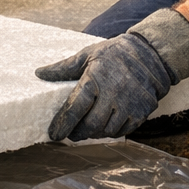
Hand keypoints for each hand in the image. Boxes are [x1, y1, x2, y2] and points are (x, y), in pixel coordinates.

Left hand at [36, 8, 188, 140]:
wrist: (149, 56)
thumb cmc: (113, 54)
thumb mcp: (86, 55)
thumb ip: (63, 68)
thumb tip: (39, 73)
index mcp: (96, 78)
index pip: (76, 106)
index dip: (63, 122)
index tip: (53, 134)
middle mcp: (113, 94)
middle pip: (91, 124)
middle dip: (77, 133)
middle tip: (68, 134)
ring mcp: (128, 105)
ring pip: (106, 131)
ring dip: (93, 133)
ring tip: (85, 130)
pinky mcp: (141, 114)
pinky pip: (121, 131)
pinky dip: (110, 132)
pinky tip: (103, 126)